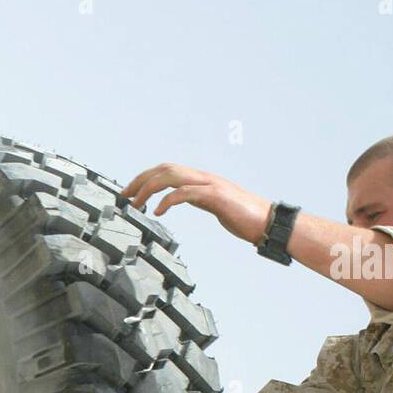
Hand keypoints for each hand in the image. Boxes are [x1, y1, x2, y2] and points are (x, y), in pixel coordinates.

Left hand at [122, 163, 270, 244]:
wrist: (269, 223)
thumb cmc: (244, 217)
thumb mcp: (213, 205)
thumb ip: (197, 199)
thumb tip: (178, 201)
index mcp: (201, 179)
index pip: (167, 170)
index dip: (146, 178)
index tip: (129, 192)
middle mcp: (203, 177)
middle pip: (165, 168)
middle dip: (141, 180)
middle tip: (123, 196)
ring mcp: (210, 184)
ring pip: (172, 176)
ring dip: (149, 188)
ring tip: (135, 204)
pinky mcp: (216, 196)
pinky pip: (185, 193)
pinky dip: (168, 200)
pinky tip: (158, 212)